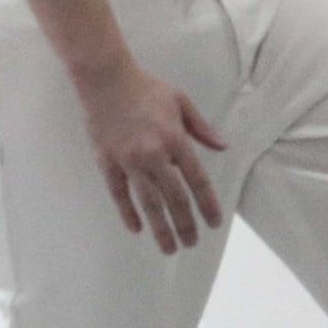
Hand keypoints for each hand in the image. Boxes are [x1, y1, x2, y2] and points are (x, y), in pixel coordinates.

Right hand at [78, 60, 227, 253]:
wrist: (105, 78)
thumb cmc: (145, 87)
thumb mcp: (180, 100)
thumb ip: (201, 128)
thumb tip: (223, 147)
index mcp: (175, 139)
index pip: (197, 180)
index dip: (207, 204)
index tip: (214, 223)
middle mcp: (154, 154)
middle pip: (174, 198)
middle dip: (185, 225)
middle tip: (191, 243)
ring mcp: (129, 160)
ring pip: (148, 203)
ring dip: (160, 229)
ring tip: (169, 248)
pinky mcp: (107, 161)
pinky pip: (119, 193)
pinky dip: (128, 213)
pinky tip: (136, 229)